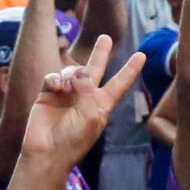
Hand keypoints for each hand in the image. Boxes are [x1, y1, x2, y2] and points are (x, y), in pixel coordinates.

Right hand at [20, 37, 144, 164]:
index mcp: (101, 104)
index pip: (120, 84)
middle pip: (96, 69)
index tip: (142, 55)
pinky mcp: (48, 93)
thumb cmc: (74, 140)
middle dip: (100, 53)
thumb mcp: (90, 116)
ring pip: (72, 70)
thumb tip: (80, 70)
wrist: (47, 152)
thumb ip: (88, 90)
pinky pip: (53, 77)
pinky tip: (56, 88)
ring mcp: (67, 94)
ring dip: (70, 75)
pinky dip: (55, 79)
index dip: (130, 70)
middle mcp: (85, 96)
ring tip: (65, 88)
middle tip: (105, 37)